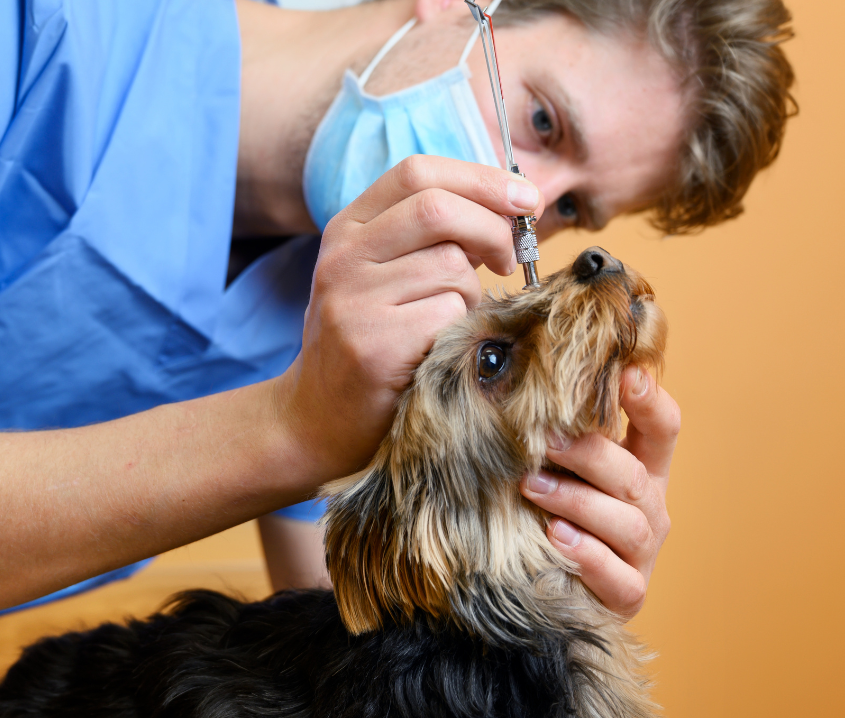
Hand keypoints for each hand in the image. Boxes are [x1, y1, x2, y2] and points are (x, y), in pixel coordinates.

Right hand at [273, 155, 540, 480]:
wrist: (317, 417)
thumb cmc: (371, 339)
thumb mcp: (384, 273)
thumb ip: (433, 235)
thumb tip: (514, 204)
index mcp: (348, 228)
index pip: (418, 173)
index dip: (482, 179)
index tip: (527, 198)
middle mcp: (343, 257)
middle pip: (439, 209)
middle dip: (494, 230)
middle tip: (510, 260)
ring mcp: (353, 300)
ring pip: (453, 268)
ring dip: (472, 295)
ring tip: (447, 321)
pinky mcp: (373, 345)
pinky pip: (450, 316)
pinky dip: (460, 331)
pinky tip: (436, 349)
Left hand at [520, 366, 680, 618]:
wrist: (552, 590)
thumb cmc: (548, 513)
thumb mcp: (556, 469)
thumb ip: (552, 432)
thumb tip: (513, 377)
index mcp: (642, 469)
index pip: (662, 427)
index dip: (650, 400)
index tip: (625, 373)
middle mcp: (649, 508)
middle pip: (635, 475)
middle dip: (591, 454)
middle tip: (544, 439)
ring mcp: (642, 554)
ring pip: (627, 523)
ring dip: (578, 501)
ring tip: (532, 486)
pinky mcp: (627, 594)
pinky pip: (617, 576)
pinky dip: (588, 555)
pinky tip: (556, 538)